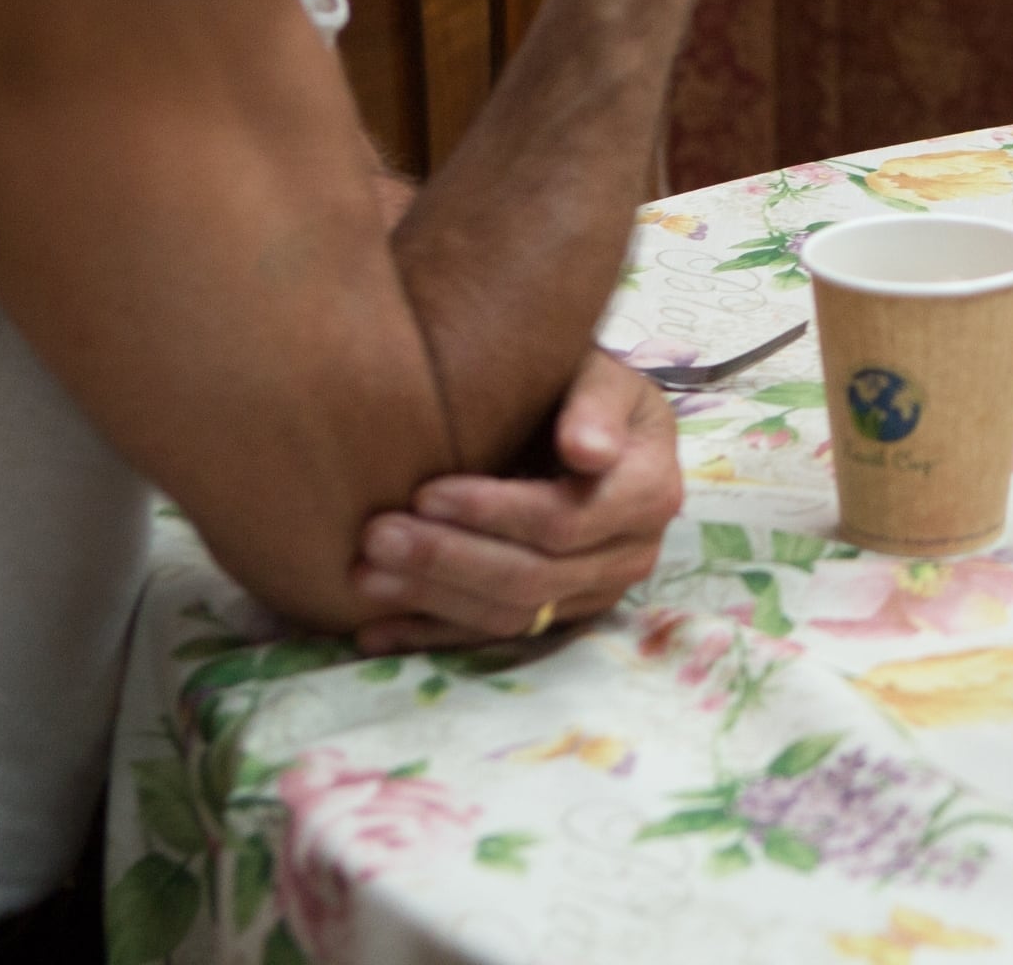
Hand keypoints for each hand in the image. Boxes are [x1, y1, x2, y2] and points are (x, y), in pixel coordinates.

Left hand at [350, 349, 685, 652]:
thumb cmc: (585, 389)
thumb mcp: (600, 375)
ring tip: (364, 575)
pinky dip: (431, 635)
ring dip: (433, 599)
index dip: (492, 513)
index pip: (564, 520)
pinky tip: (376, 628)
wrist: (594, 424)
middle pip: (533, 576)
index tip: (424, 492)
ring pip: (512, 615)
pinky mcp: (561, 615)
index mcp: (648, 492)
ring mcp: (596, 592)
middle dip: (448, 559)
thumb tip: (588, 451)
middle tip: (375, 537)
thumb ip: (596, 404)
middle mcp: (630, 554)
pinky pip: (494, 638)